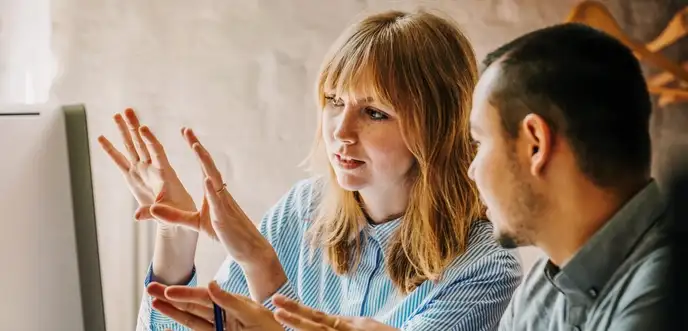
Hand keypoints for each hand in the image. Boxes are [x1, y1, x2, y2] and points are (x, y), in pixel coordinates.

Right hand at [97, 108, 195, 225]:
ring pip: (131, 147)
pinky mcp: (132, 177)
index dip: (150, 140)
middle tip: (127, 110)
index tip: (143, 128)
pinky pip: (119, 161)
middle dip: (134, 127)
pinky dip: (110, 150)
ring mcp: (141, 170)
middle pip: (142, 143)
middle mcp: (152, 167)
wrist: (177, 215)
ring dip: (124, 131)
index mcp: (164, 172)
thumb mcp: (169, 213)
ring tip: (116, 115)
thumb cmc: (179, 212)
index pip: (157, 152)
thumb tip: (136, 217)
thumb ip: (153, 213)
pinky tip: (101, 138)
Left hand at [146, 132, 274, 263]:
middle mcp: (219, 192)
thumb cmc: (225, 233)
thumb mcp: (195, 223)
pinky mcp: (224, 216)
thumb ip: (175, 216)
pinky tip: (206, 179)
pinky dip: (211, 189)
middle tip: (186, 130)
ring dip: (205, 162)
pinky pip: (218, 200)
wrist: (247, 248)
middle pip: (208, 165)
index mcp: (213, 191)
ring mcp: (223, 202)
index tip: (186, 132)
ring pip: (214, 177)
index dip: (195, 148)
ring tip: (196, 147)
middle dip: (197, 147)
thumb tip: (153, 209)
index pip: (203, 165)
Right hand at [149, 281, 283, 330]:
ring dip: (172, 312)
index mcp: (232, 304)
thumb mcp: (252, 314)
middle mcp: (223, 315)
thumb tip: (210, 284)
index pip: (204, 297)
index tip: (168, 290)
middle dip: (171, 298)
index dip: (185, 294)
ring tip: (155, 303)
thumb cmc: (272, 328)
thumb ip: (230, 301)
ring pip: (191, 320)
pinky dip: (183, 328)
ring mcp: (220, 329)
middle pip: (192, 306)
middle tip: (150, 288)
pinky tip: (168, 328)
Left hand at [272, 295, 398, 330]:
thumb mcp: (364, 327)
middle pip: (317, 324)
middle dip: (295, 316)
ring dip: (302, 325)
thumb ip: (344, 325)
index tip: (279, 303)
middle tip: (275, 305)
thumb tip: (325, 321)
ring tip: (281, 314)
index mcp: (348, 325)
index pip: (318, 317)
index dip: (298, 310)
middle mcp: (349, 330)